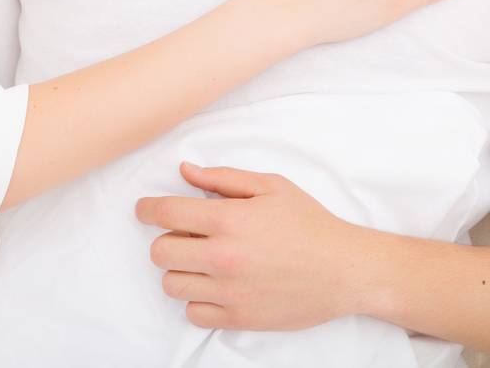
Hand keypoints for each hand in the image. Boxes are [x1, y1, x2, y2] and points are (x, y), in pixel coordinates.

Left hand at [135, 161, 379, 330]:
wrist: (345, 270)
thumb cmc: (309, 223)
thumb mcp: (271, 186)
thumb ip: (222, 178)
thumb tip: (184, 171)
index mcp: (229, 219)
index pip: (165, 212)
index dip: (147, 209)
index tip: (144, 210)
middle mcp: (223, 257)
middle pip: (160, 252)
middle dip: (166, 239)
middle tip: (185, 235)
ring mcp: (229, 292)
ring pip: (171, 284)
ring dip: (181, 270)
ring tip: (203, 261)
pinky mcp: (239, 318)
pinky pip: (193, 313)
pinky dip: (197, 300)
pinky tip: (216, 286)